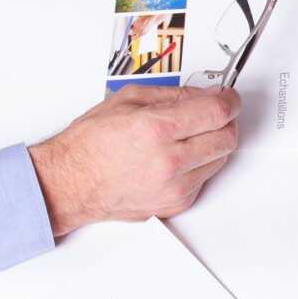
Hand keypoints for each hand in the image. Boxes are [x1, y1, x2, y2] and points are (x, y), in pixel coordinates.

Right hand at [28, 84, 239, 235]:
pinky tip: (177, 156)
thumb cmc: (90, 143)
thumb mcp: (130, 99)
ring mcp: (173, 187)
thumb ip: (176, 94)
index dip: (230, 99)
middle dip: (225, 120)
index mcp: (157, 129)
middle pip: (227, 137)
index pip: (218, 112)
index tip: (229, 96)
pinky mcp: (173, 205)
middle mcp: (168, 161)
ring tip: (187, 135)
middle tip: (212, 113)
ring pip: (220, 158)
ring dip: (212, 143)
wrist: (68, 184)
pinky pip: (204, 179)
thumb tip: (208, 93)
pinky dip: (199, 164)